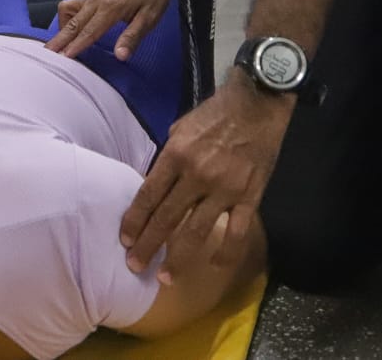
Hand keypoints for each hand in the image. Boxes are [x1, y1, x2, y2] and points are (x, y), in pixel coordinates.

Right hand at [45, 0, 170, 59]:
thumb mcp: (149, 18)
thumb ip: (132, 37)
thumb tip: (121, 56)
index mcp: (110, 7)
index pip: (88, 31)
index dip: (75, 46)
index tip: (63, 58)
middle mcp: (96, 1)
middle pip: (72, 24)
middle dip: (59, 40)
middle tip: (47, 55)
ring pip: (67, 13)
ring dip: (61, 29)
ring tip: (60, 46)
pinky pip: (70, 7)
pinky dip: (66, 19)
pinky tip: (70, 30)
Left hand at [119, 78, 290, 281]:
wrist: (257, 104)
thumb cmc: (214, 114)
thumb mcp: (180, 128)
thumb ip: (167, 159)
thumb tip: (154, 185)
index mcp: (176, 155)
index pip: (149, 195)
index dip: (135, 221)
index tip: (125, 240)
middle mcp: (197, 175)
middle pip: (167, 218)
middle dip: (148, 246)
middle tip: (135, 266)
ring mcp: (224, 188)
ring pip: (197, 232)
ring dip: (179, 258)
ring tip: (166, 277)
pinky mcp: (249, 196)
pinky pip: (237, 232)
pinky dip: (226, 252)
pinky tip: (215, 265)